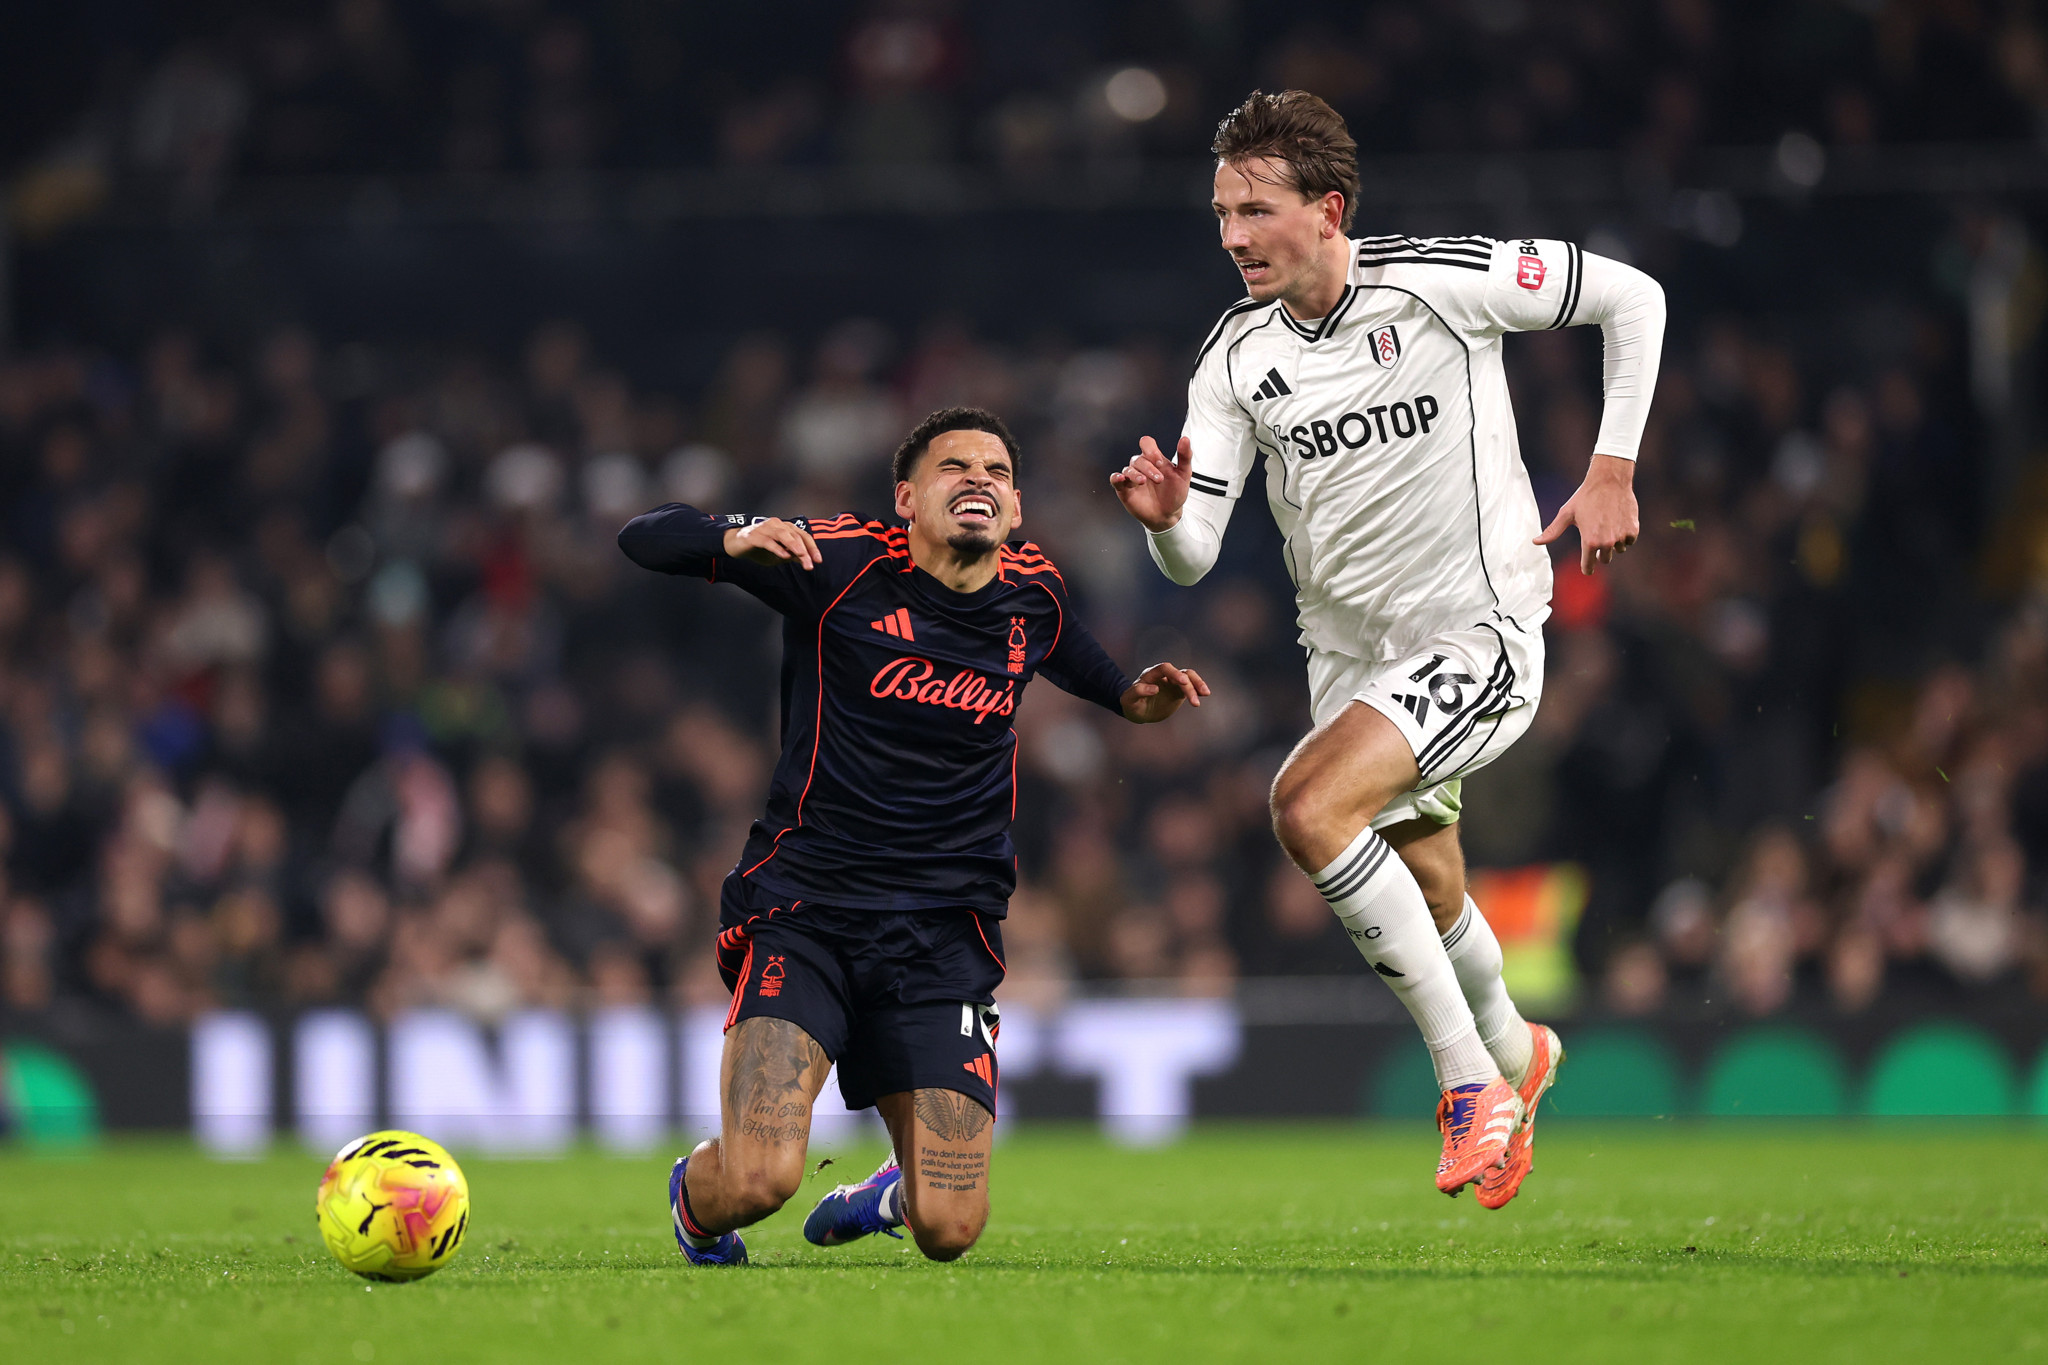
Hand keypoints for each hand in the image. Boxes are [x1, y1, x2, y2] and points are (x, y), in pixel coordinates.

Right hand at [724, 518, 820, 568]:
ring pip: (784, 535)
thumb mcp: (779, 554)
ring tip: (802, 556)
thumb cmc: (759, 549)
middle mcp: (777, 524)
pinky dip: (777, 548)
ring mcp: (765, 528)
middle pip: (795, 536)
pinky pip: (768, 541)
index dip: (812, 548)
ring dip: (794, 547)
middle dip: (805, 551)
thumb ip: (792, 555)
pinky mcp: (754, 535)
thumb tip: (806, 560)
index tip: (818, 561)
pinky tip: (784, 556)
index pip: (803, 536)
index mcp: (785, 528)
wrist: (735, 545)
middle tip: (810, 565)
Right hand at [1110, 436, 1193, 532]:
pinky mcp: (1124, 489)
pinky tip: (1120, 478)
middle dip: (1149, 468)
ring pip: (1128, 469)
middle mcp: (1141, 466)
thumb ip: (1185, 456)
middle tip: (1159, 479)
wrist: (1168, 515)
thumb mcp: (1184, 474)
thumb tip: (1185, 439)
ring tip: (1143, 481)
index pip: (1147, 444)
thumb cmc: (1175, 493)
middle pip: (1139, 459)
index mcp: (1154, 459)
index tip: (1161, 463)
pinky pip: (1115, 480)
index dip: (1151, 450)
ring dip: (1136, 474)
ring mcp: (1132, 478)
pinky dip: (1116, 478)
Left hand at [1120, 661, 1210, 722]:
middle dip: (1190, 683)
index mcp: (1151, 674)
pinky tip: (1205, 694)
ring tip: (1205, 694)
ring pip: (1189, 678)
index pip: (1164, 668)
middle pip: (1180, 673)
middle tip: (1196, 696)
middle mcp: (1164, 676)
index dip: (1174, 673)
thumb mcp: (1129, 700)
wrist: (1137, 710)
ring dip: (1197, 685)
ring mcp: (1173, 682)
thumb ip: (1138, 692)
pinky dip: (1198, 689)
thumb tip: (1155, 688)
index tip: (1183, 681)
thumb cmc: (1131, 704)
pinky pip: (1191, 687)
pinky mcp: (1179, 691)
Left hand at [1535, 454, 1638, 574]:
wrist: (1609, 481)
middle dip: (1600, 552)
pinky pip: (1629, 540)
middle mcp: (1606, 542)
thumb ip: (1552, 531)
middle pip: (1604, 559)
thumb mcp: (1566, 514)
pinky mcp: (1633, 530)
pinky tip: (1618, 521)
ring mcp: (1621, 537)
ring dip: (1614, 542)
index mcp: (1589, 541)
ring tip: (1607, 524)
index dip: (1587, 568)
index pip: (1588, 567)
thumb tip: (1535, 542)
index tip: (1587, 568)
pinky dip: (1625, 534)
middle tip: (1597, 536)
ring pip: (1618, 549)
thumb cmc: (1585, 497)